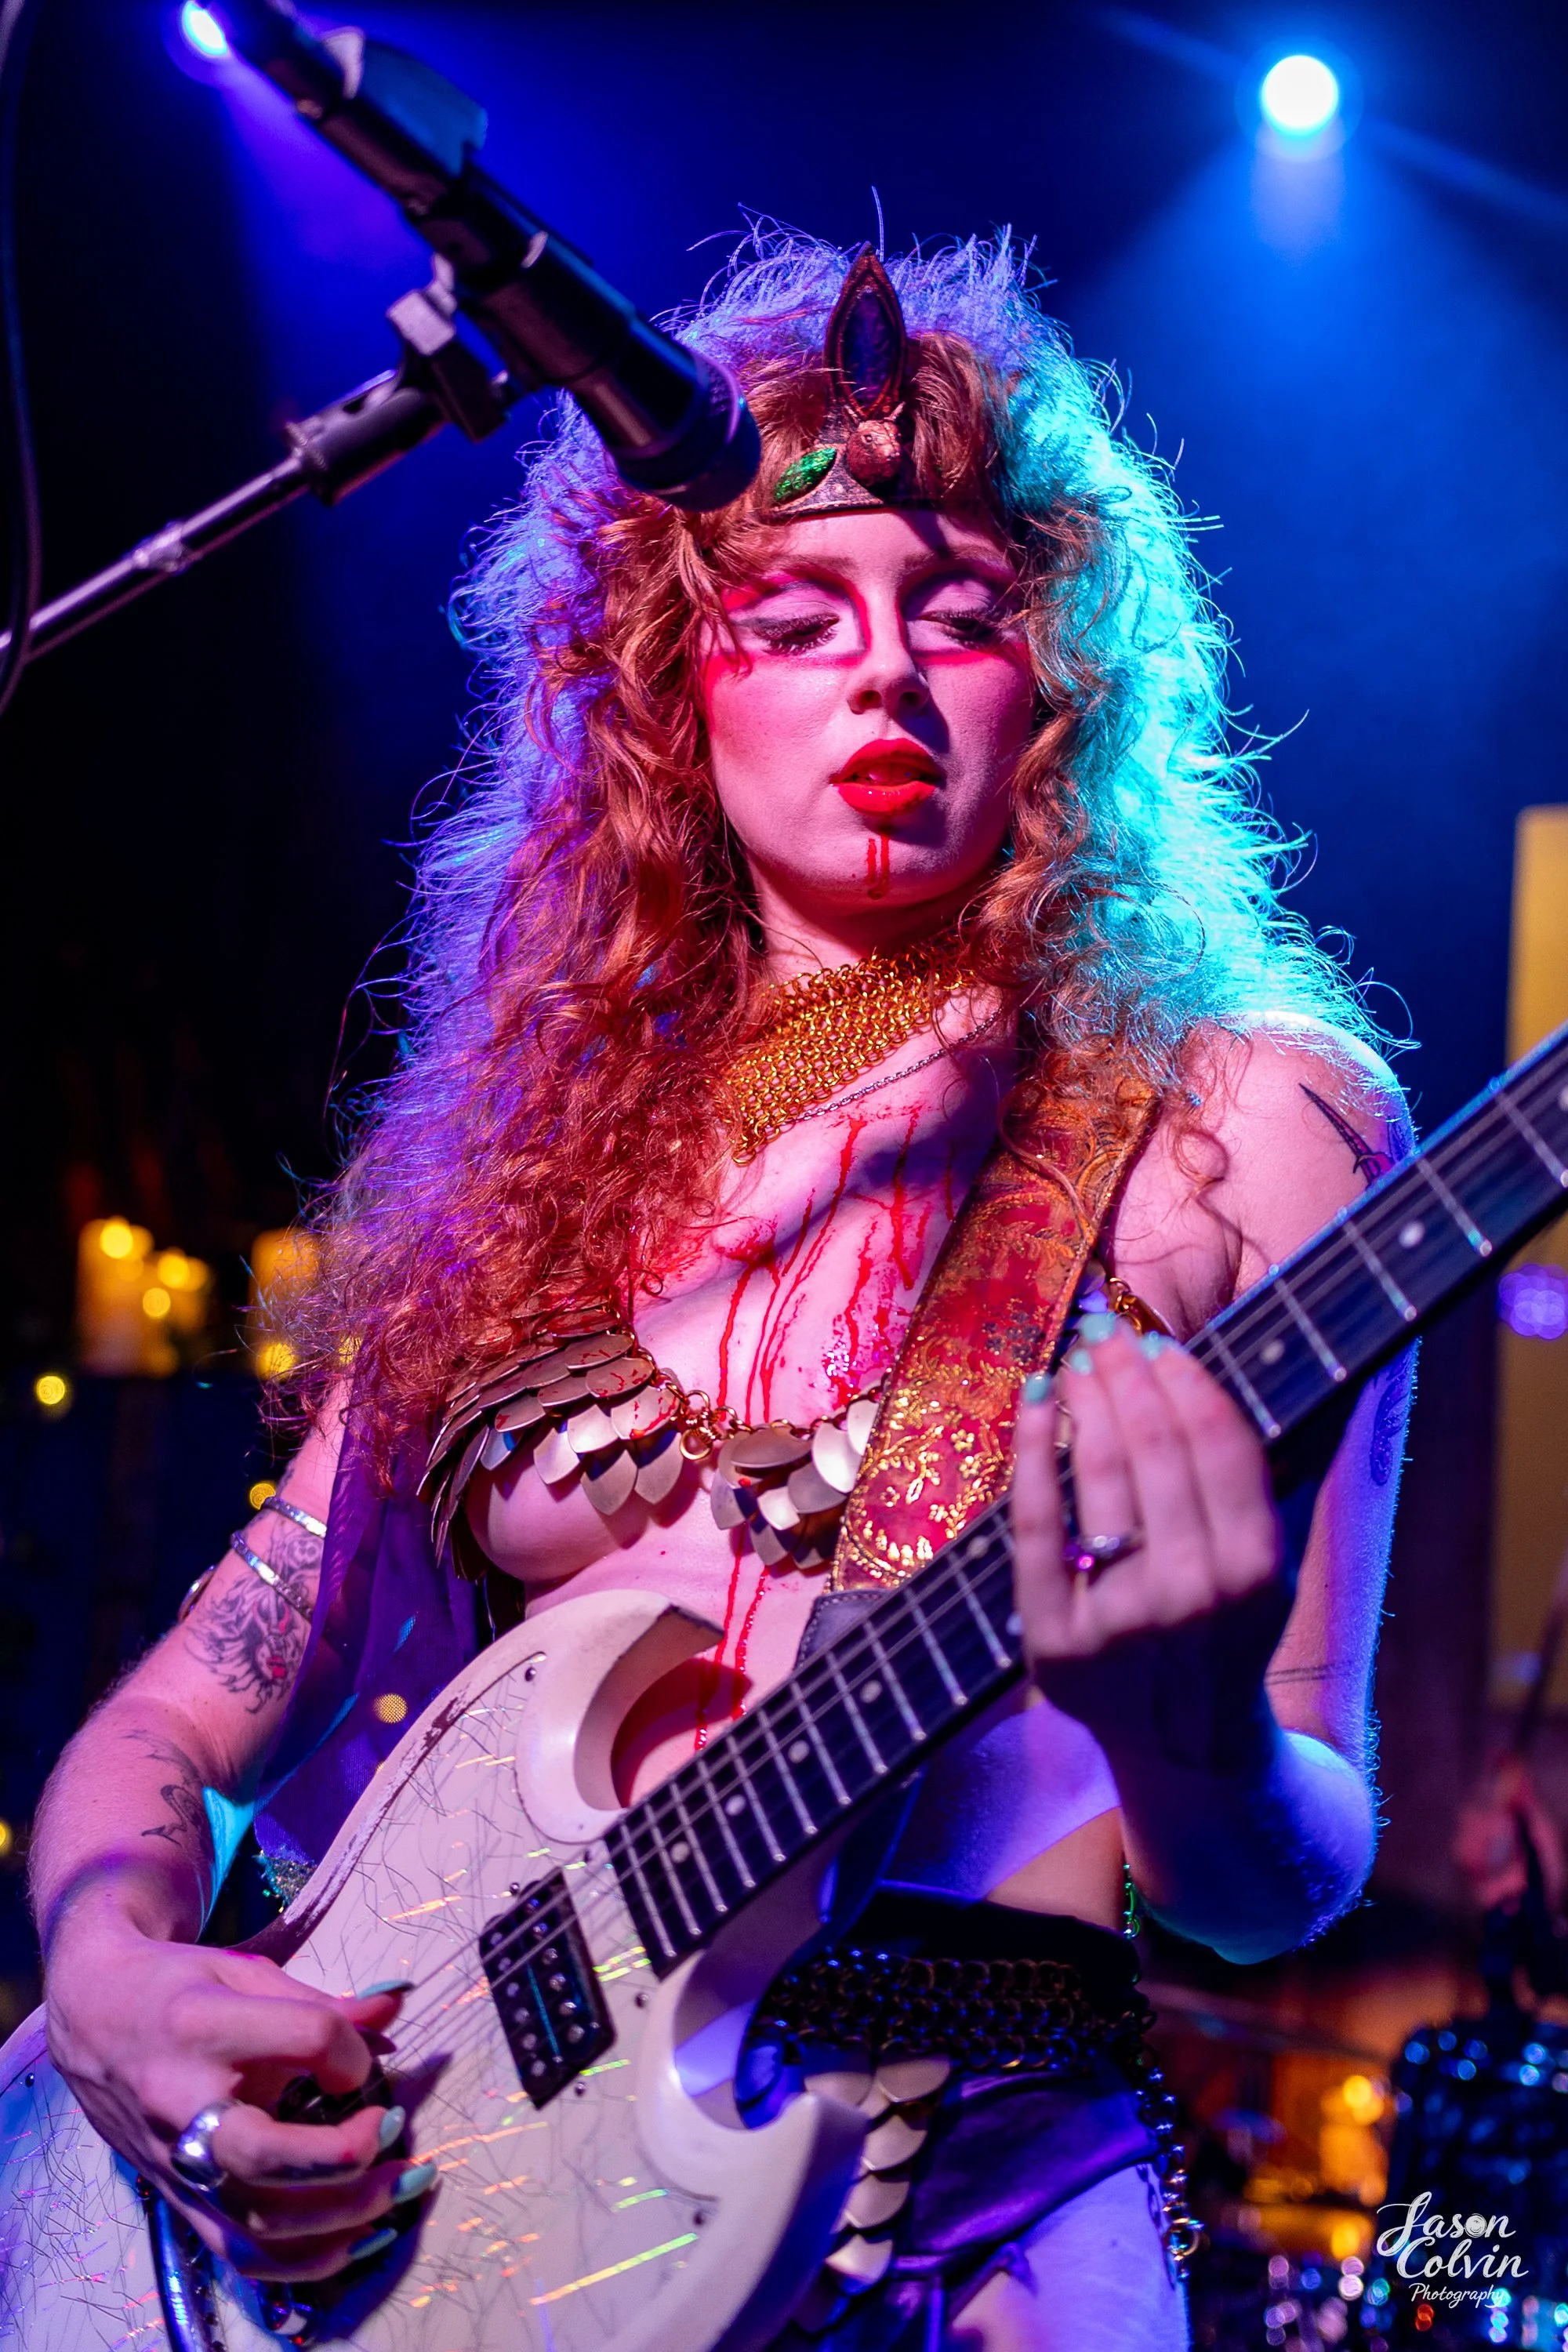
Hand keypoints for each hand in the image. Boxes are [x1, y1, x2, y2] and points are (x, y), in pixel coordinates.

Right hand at [45, 1908, 425, 2280]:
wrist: (94, 2017)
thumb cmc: (178, 1989)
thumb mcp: (244, 1974)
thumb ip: (320, 2003)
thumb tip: (395, 2009)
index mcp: (201, 2026)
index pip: (305, 2038)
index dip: (351, 2048)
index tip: (359, 2057)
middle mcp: (181, 2102)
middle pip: (264, 2155)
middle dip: (344, 2153)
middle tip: (391, 2127)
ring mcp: (175, 2161)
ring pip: (256, 2221)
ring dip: (340, 2215)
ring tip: (392, 2187)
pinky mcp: (177, 2200)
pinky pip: (242, 2254)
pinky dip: (305, 2259)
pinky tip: (354, 2234)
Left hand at [1011, 1320, 1289, 1772]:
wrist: (1188, 1750)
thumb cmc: (1231, 1630)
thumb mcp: (1280, 1562)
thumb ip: (1293, 1469)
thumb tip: (1347, 1367)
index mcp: (1257, 1570)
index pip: (1218, 1442)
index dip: (1185, 1380)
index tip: (1159, 1343)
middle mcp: (1193, 1594)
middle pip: (1154, 1447)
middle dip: (1127, 1374)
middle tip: (1106, 1330)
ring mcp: (1121, 1620)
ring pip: (1098, 1475)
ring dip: (1085, 1398)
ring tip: (1077, 1358)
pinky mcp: (1056, 1642)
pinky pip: (1036, 1524)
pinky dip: (1032, 1450)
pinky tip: (1036, 1399)